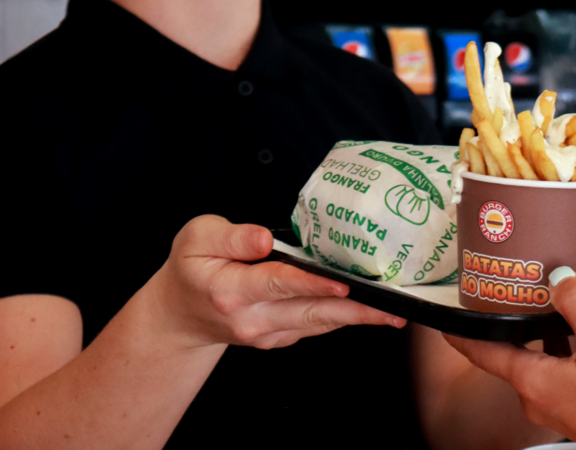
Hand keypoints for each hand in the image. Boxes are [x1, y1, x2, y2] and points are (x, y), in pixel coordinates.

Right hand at [155, 215, 404, 349]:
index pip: (278, 284)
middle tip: (392, 309)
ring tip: (395, 312)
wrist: (181, 314)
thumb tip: (265, 238)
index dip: (312, 284)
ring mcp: (267, 334)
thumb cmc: (191, 267)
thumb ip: (233, 237)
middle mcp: (252, 319)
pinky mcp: (278, 339)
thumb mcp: (197, 238)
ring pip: (318, 324)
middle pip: (310, 314)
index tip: (343, 285)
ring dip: (358, 319)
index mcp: (230, 289)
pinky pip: (314, 327)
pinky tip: (369, 309)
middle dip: (355, 312)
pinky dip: (342, 318)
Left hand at [444, 269, 575, 449]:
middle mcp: (536, 396)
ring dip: (546, 336)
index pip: (483, 353)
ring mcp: (555, 406)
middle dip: (514, 323)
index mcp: (532, 380)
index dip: (463, 335)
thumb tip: (560, 280)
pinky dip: (566, 353)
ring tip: (559, 309)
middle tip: (516, 295)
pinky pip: (559, 374)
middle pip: (513, 352)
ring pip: (540, 362)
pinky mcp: (575, 411)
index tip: (448, 321)